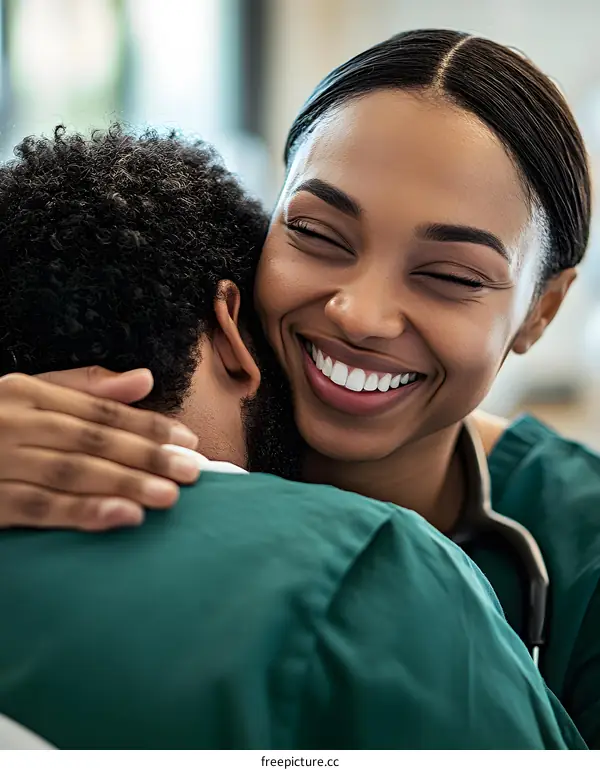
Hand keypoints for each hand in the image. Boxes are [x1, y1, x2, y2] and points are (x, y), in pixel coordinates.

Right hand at [0, 367, 201, 530]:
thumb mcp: (24, 394)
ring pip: (72, 472)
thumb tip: (144, 379)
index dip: (146, 425)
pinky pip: (40, 508)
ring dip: (124, 484)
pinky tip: (123, 518)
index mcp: (25, 392)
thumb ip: (84, 387)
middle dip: (145, 455)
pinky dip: (84, 513)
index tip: (187, 439)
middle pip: (92, 439)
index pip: (99, 409)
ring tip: (169, 495)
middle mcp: (13, 422)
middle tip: (192, 470)